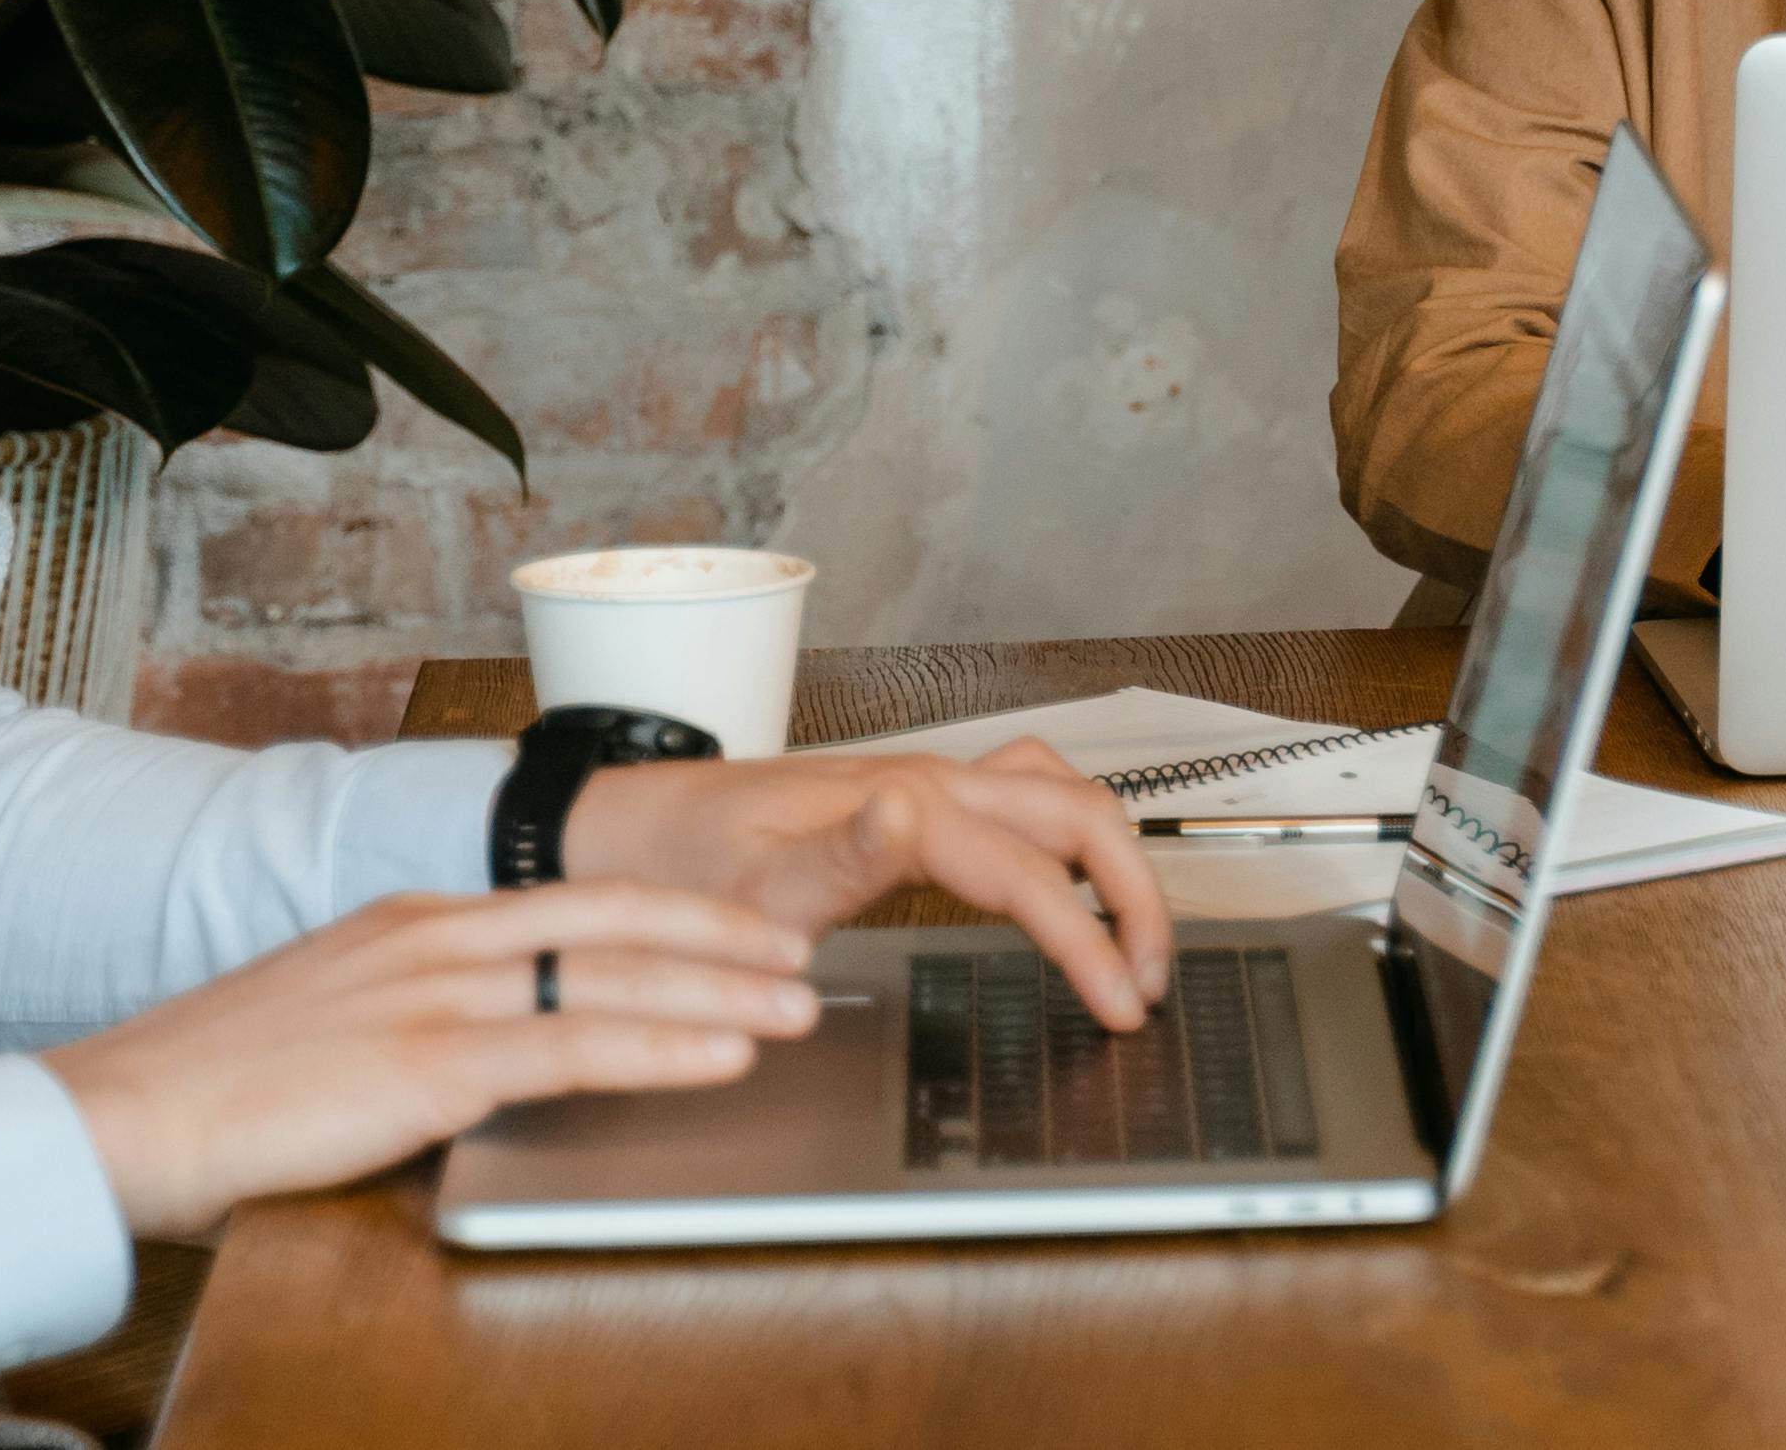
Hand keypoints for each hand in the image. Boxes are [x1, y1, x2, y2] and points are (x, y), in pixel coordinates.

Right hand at [40, 877, 825, 1242]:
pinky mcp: (428, 1067)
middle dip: (728, 938)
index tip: (745, 927)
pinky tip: (722, 1057)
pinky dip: (664, 1048)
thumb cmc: (218, 1084)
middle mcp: (439, 938)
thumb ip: (422, 1018)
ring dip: (723, 992)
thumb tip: (495, 1050)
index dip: (678, 909)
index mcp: (419, 920)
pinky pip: (573, 1049)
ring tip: (798, 1008)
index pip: (581, 896)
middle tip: (808, 958)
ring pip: (616, 976)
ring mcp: (436, 996)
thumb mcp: (338, 1020)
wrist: (121, 1114)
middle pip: (621, 918)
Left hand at [562, 741, 1174, 1031]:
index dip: (1090, 943)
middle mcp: (929, 780)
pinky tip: (1075, 881)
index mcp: (903, 805)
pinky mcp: (921, 797)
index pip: (1032, 876)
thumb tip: (910, 814)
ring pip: (1065, 796)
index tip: (1121, 1006)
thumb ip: (840, 857)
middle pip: (1081, 816)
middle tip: (1152, 979)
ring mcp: (930, 782)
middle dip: (1137, 895)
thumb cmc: (683, 865)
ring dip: (1115, 860)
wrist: (633, 830)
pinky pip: (1029, 795)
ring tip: (1133, 941)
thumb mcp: (752, 884)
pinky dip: (1075, 836)